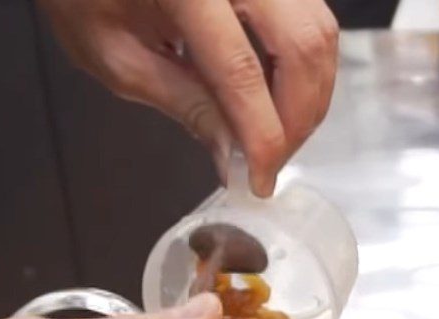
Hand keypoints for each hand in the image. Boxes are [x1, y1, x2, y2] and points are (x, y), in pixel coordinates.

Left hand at [38, 0, 338, 196]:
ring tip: (276, 134)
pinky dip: (303, 68)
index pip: (242, 71)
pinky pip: (312, 18)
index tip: (260, 180)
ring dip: (308, 95)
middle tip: (273, 161)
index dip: (261, 136)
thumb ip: (184, 104)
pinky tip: (279, 98)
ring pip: (320, 31)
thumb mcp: (119, 58)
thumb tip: (231, 154)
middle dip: (298, 119)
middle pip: (303, 45)